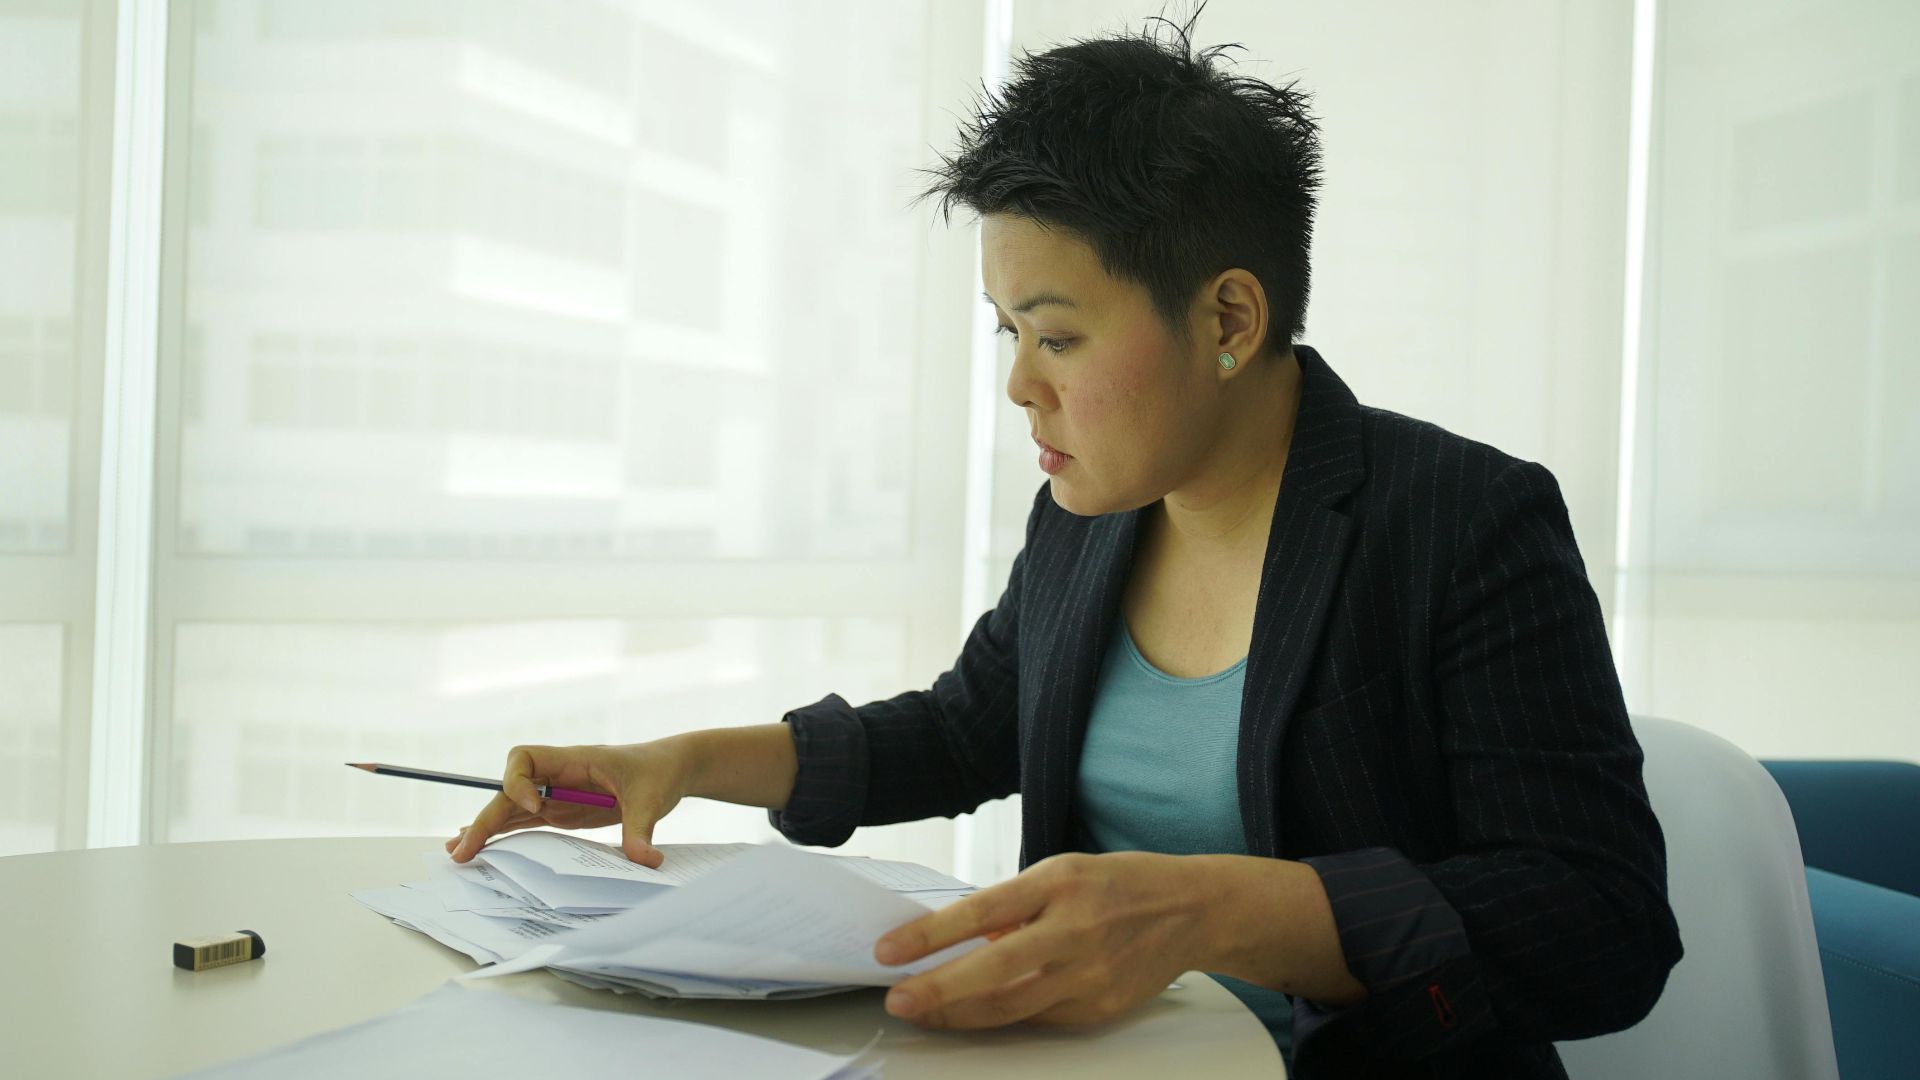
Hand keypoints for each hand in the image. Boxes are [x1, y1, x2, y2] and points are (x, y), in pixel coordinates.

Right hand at [446, 740, 693, 867]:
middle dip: (486, 818)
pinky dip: (503, 835)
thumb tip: (646, 861)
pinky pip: (525, 821)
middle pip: (509, 791)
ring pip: (511, 808)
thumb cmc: (658, 772)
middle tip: (463, 848)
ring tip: (458, 853)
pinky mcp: (562, 811)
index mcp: (574, 760)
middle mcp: (558, 776)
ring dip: (485, 830)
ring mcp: (557, 795)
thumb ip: (642, 829)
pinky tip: (483, 849)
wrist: (669, 769)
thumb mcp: (653, 800)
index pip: (525, 759)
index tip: (536, 806)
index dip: (519, 783)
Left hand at [872, 851, 1207, 1028]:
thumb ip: (1013, 905)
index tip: (889, 950)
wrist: (1192, 911)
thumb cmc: (1120, 884)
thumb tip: (959, 939)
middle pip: (992, 971)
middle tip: (898, 998)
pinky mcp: (1097, 1007)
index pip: (981, 912)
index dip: (930, 935)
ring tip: (923, 1012)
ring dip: (959, 1014)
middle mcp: (1074, 930)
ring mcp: (1089, 975)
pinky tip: (973, 1014)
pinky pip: (1037, 1018)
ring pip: (1010, 1007)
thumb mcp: (1062, 871)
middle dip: (937, 990)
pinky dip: (1000, 1017)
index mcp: (1059, 884)